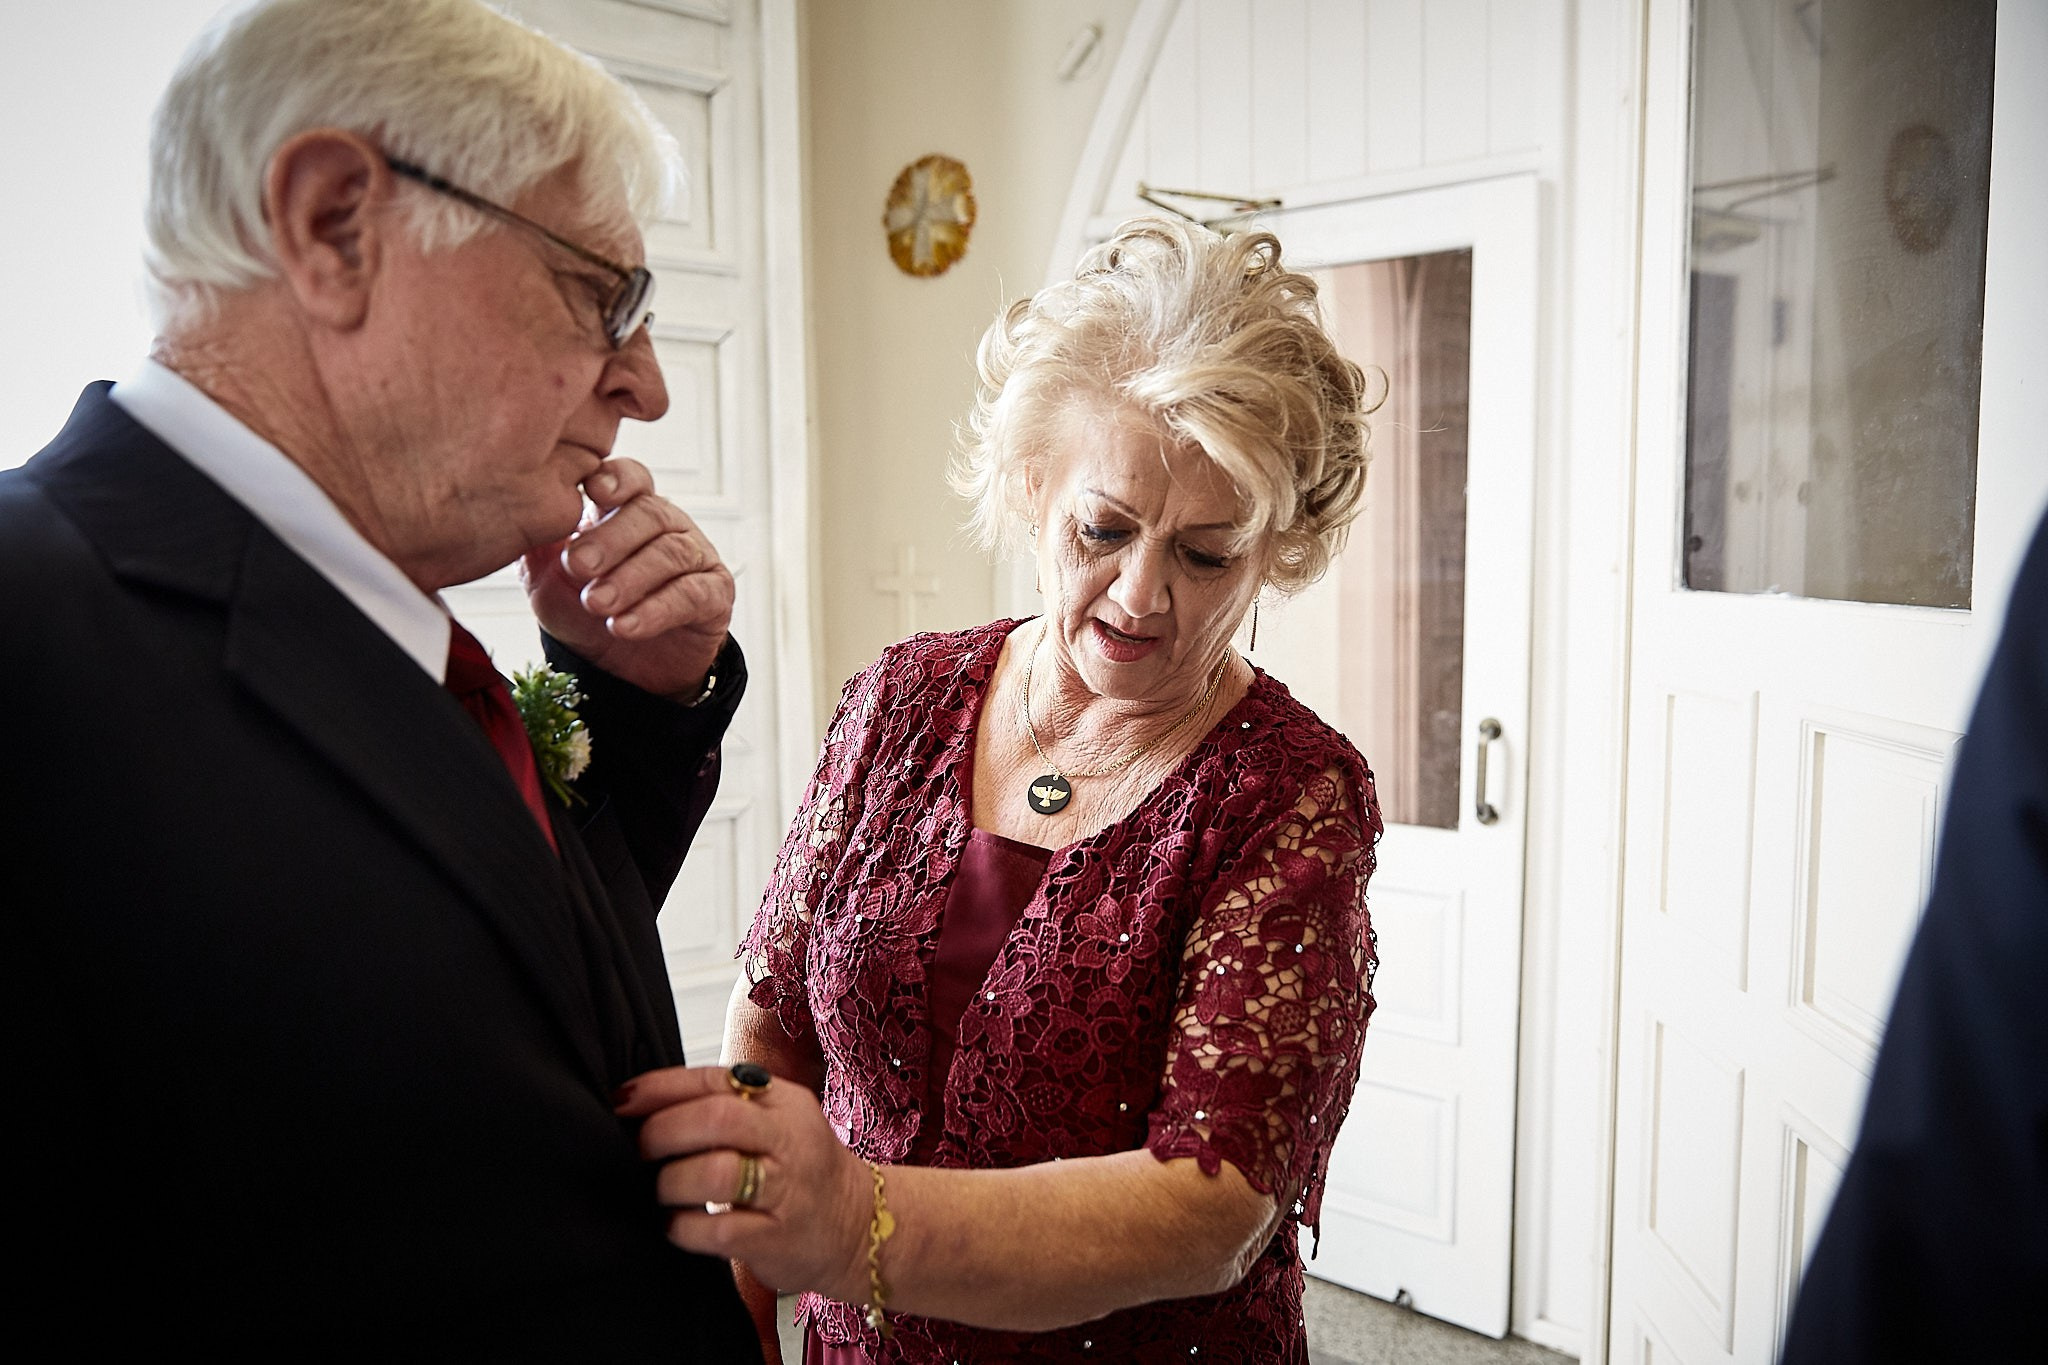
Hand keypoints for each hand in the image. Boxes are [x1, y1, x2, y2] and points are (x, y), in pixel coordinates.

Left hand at [522, 459, 733, 700]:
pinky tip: (625, 626)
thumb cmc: (586, 615)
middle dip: (612, 539)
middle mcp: (667, 528)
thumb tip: (515, 510)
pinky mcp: (715, 597)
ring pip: (671, 554)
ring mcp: (696, 559)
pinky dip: (656, 611)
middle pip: (650, 513)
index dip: (617, 480)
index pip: (631, 479)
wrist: (621, 673)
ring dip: (630, 579)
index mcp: (628, 511)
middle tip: (579, 566)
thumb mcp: (547, 580)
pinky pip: (692, 594)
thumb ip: (536, 546)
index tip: (593, 491)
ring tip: (598, 604)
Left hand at [616, 1065, 872, 1301]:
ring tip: (662, 1190)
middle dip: (662, 1132)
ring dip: (671, 1182)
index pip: (714, 1080)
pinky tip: (677, 1224)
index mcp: (781, 1102)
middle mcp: (788, 1139)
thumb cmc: (799, 1171)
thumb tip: (642, 1105)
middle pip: (717, 1119)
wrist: (859, 1225)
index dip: (660, 1088)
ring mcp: (787, 1190)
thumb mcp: (776, 1122)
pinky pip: (719, 1230)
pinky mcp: (778, 1238)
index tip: (621, 1100)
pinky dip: (683, 1227)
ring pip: (716, 1174)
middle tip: (638, 1149)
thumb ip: (725, 1107)